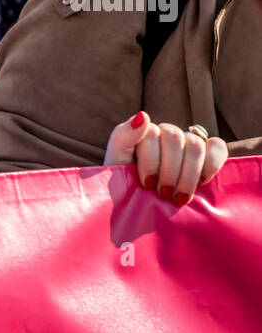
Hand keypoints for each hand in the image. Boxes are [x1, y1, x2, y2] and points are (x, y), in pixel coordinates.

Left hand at [104, 111, 227, 203]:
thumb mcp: (116, 164)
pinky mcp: (209, 156)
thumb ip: (123, 136)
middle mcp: (166, 135)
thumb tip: (143, 115)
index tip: (147, 183)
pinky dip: (212, 163)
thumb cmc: (126, 190)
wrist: (142, 216)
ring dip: (188, 174)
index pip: (152, 132)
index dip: (151, 160)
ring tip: (179, 197)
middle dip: (169, 170)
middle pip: (175, 137)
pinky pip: (217, 147)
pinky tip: (202, 182)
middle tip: (163, 193)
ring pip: (195, 144)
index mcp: (144, 133)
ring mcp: (188, 145)